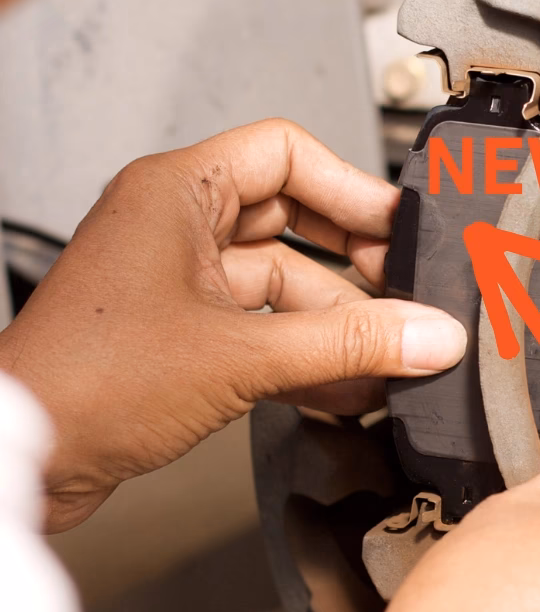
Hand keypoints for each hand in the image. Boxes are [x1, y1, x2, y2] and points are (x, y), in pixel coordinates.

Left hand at [0, 119, 466, 530]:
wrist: (24, 457)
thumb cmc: (86, 381)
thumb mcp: (241, 355)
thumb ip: (348, 344)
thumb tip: (428, 334)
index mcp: (178, 192)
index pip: (287, 154)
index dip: (350, 187)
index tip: (399, 227)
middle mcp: (178, 227)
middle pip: (293, 219)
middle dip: (354, 260)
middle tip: (404, 289)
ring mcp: (180, 281)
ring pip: (282, 282)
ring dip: (335, 321)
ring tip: (388, 354)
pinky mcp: (183, 333)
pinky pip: (263, 327)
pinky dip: (305, 354)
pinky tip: (348, 387)